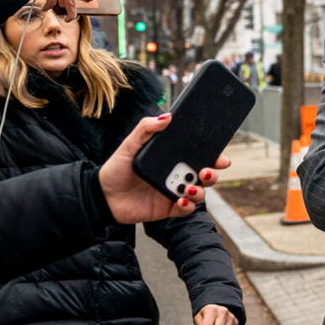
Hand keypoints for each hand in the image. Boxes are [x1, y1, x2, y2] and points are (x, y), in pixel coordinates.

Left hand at [98, 114, 230, 222]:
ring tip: (189, 187)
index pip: (199, 156)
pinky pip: (186, 208)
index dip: (214, 157)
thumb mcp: (130, 145)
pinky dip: (188, 205)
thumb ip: (146, 129)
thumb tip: (167, 116)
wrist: (102, 196)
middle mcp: (178, 176)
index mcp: (173, 160)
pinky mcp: (169, 208)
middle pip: (205, 175)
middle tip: (208, 171)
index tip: (221, 157)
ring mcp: (175, 193)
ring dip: (200, 190)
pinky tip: (180, 200)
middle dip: (213, 173)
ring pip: (199, 192)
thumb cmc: (117, 169)